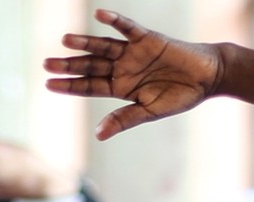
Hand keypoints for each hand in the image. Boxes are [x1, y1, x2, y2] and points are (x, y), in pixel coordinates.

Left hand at [43, 9, 221, 139]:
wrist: (207, 77)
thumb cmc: (181, 96)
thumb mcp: (151, 111)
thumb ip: (125, 119)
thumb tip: (99, 135)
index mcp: (121, 87)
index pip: (89, 86)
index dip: (69, 85)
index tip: (48, 84)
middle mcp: (123, 68)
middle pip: (90, 66)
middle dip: (69, 65)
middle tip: (46, 64)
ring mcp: (133, 52)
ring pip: (103, 47)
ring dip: (85, 43)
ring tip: (64, 40)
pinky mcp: (147, 38)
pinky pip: (127, 28)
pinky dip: (115, 21)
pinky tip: (99, 16)